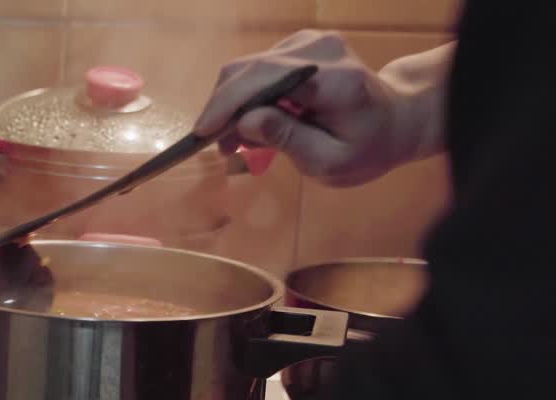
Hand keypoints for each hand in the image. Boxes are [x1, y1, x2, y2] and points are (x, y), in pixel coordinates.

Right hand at [194, 31, 451, 186]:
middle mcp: (320, 49)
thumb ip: (289, 140)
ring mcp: (311, 41)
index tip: (203, 133)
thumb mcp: (330, 162)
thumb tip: (246, 121)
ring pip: (247, 68)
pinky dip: (245, 96)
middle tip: (216, 144)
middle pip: (249, 68)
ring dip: (231, 104)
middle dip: (222, 107)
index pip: (267, 79)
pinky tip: (253, 122)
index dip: (228, 104)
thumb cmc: (365, 148)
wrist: (393, 120)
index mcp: (334, 80)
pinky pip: (257, 68)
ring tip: (235, 140)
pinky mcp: (302, 43)